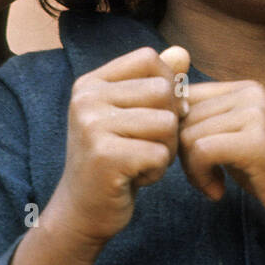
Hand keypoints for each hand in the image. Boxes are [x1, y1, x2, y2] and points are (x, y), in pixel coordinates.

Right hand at [45, 45, 189, 255]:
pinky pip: (161, 154)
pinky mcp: (105, 156)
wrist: (82, 211)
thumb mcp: (133, 116)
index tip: (158, 113)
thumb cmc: (115, 160)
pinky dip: (156, 171)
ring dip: (165, 149)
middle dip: (169, 122)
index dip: (168, 84)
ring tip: (140, 161)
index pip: (150, 58)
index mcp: (91, 83)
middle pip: (164, 90)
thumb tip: (183, 52)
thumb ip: (156, 82)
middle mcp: (86, 98)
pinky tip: (135, 178)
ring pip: (167, 123)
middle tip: (146, 146)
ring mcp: (92, 126)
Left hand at [179, 80, 264, 234]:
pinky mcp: (256, 141)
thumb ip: (211, 122)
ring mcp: (256, 114)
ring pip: (189, 135)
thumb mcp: (240, 137)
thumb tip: (166, 115)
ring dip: (191, 169)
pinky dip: (200, 177)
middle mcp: (251, 93)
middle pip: (183, 116)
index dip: (177, 130)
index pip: (185, 96)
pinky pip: (202, 151)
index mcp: (246, 88)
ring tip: (212, 185)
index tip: (192, 159)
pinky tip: (217, 191)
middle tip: (202, 178)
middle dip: (182, 153)